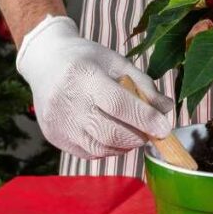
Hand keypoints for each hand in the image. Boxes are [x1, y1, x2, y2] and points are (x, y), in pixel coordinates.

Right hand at [17, 15, 174, 158]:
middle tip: (149, 132)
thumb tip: (166, 110)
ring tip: (131, 132)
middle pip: (109, 132)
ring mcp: (59, 122)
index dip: (144, 118)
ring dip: (124, 145)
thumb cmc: (88, 61)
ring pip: (101, 148)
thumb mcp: (118, 63)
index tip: (164, 129)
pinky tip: (111, 134)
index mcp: (84, 75)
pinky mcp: (55, 137)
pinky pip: (89, 153)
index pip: (118, 104)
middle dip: (137, 137)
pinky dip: (108, 148)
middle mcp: (67, 101)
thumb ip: (144, 86)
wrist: (46, 62)